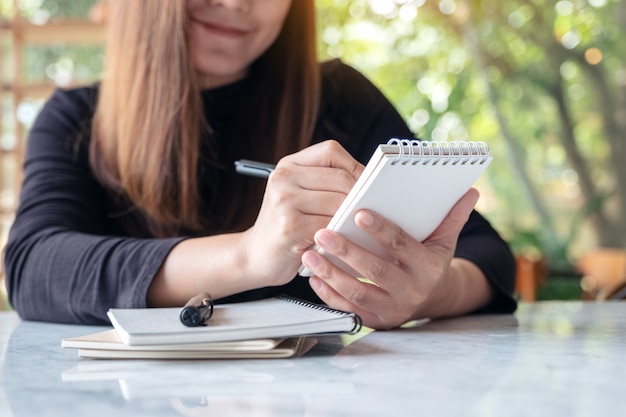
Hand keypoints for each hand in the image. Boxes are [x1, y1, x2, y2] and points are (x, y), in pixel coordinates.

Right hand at [240, 140, 362, 285]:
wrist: (254, 256)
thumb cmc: (286, 226)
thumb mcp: (300, 197)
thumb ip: (326, 185)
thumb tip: (371, 184)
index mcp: (288, 165)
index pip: (331, 152)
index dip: (355, 166)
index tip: (369, 183)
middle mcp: (283, 178)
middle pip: (339, 178)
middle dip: (361, 195)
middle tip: (372, 210)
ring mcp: (284, 201)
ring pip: (338, 202)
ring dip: (354, 217)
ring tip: (361, 226)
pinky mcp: (288, 227)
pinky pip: (330, 226)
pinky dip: (342, 234)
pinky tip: (345, 241)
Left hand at [301, 188, 486, 328]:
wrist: (430, 300)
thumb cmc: (430, 263)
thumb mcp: (444, 242)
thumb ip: (452, 218)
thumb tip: (470, 192)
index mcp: (427, 268)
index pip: (402, 246)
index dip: (381, 230)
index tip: (358, 213)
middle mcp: (410, 291)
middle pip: (375, 271)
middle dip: (346, 251)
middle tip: (322, 232)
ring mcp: (392, 310)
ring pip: (357, 294)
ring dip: (330, 274)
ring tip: (310, 253)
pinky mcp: (375, 322)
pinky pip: (348, 310)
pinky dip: (328, 295)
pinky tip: (314, 277)